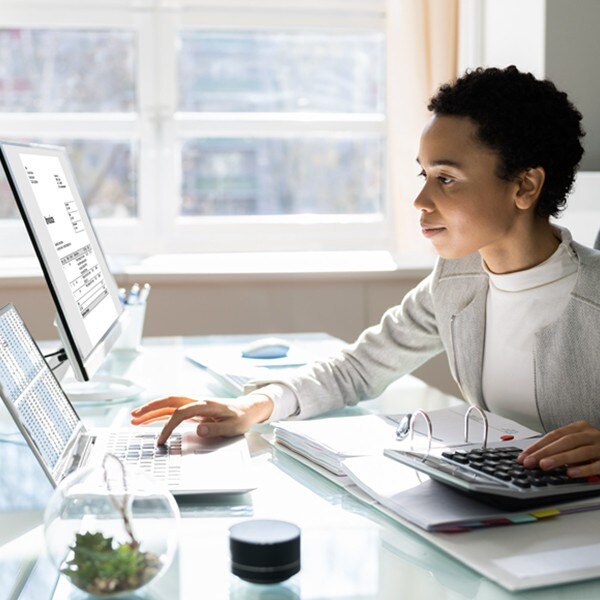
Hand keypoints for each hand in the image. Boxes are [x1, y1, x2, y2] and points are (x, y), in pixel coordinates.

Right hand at [130, 394, 273, 443]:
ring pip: (169, 404)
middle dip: (151, 408)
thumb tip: (198, 430)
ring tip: (134, 418)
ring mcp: (194, 404)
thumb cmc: (241, 418)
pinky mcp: (193, 409)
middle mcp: (198, 401)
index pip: (181, 413)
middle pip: (170, 401)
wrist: (247, 409)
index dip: (168, 426)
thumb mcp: (233, 427)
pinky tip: (149, 419)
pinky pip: (173, 409)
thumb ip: (216, 428)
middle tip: (134, 417)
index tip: (160, 441)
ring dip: (152, 409)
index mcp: (206, 404)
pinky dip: (160, 413)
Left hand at [517, 421, 599, 477]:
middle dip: (544, 452)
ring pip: (579, 451)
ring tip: (544, 466)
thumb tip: (536, 457)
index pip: (554, 435)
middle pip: (564, 441)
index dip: (538, 445)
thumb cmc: (595, 448)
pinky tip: (571, 473)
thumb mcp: (578, 443)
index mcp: (579, 428)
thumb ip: (561, 448)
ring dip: (560, 459)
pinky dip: (583, 469)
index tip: (523, 456)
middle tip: (530, 462)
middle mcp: (590, 434)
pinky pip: (597, 464)